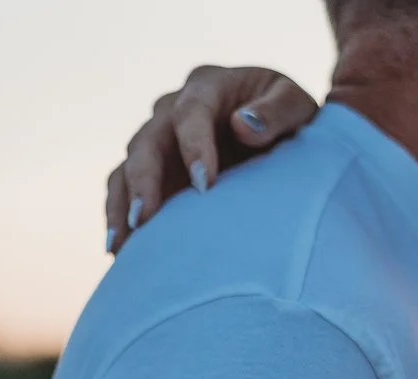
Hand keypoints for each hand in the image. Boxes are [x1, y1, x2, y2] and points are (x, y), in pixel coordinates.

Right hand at [106, 66, 317, 252]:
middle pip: (148, 141)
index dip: (194, 146)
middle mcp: (175, 109)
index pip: (191, 111)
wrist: (283, 136)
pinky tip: (120, 252)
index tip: (204, 186)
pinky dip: (120, 218)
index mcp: (210, 86)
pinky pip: (126, 191)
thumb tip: (243, 125)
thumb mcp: (297, 106)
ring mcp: (161, 142)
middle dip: (144, 180)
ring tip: (121, 245)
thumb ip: (277, 111)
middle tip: (145, 219)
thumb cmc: (293, 120)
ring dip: (122, 204)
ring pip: (128, 167)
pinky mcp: (156, 173)